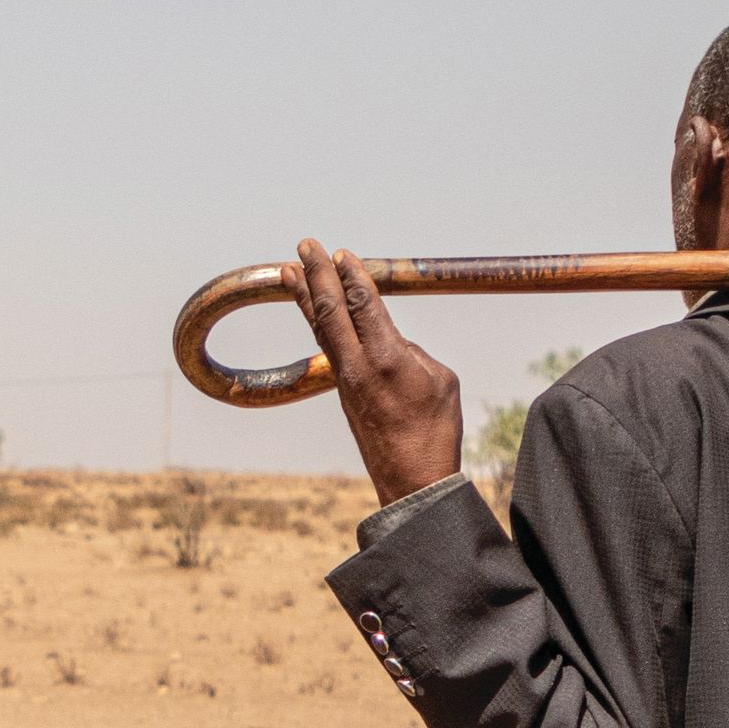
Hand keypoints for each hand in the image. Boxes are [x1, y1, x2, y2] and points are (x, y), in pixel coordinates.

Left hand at [291, 239, 464, 503]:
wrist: (412, 480)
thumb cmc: (435, 431)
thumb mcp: (440, 381)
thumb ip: (413, 352)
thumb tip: (392, 344)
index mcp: (388, 358)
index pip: (362, 305)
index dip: (350, 275)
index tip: (339, 253)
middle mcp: (359, 366)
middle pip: (331, 310)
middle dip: (316, 275)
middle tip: (304, 247)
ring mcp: (347, 381)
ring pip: (321, 329)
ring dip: (306, 296)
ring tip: (288, 271)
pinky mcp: (344, 393)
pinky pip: (327, 347)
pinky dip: (317, 322)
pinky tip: (312, 310)